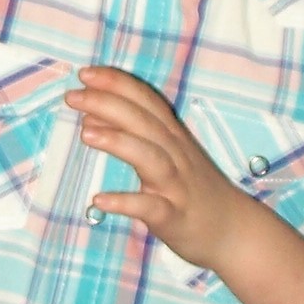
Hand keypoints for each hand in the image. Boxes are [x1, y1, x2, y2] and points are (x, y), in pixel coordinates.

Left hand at [68, 65, 243, 268]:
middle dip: (108, 104)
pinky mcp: (174, 216)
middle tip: (72, 96)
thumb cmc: (191, 187)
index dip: (117, 84)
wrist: (231, 230)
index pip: (145, 100)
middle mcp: (176, 154)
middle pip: (144, 122)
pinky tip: (99, 200)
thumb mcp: (164, 154)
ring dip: (119, 142)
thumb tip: (90, 117)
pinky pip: (150, 207)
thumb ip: (130, 133)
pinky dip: (126, 202)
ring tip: (85, 134)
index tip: (86, 72)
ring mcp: (176, 185)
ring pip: (150, 158)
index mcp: (172, 135)